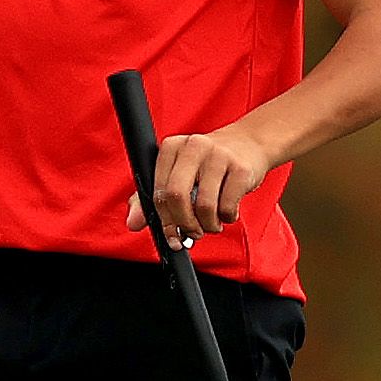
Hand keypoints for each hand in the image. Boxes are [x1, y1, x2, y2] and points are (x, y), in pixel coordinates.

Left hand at [125, 125, 272, 244]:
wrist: (248, 144)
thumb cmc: (208, 164)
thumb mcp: (178, 173)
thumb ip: (154, 198)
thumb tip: (132, 223)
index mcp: (171, 147)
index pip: (159, 190)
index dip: (164, 220)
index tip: (172, 236)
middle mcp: (192, 147)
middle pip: (176, 196)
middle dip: (184, 224)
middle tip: (192, 233)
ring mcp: (218, 156)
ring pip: (204, 206)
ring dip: (208, 225)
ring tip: (212, 223)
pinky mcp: (240, 168)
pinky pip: (228, 206)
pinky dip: (227, 218)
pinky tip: (227, 212)